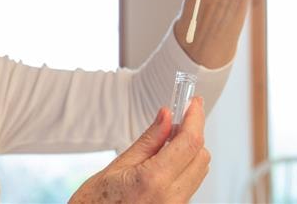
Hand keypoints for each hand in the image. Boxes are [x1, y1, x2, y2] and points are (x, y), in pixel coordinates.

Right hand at [68, 98, 210, 203]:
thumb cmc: (96, 203)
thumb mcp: (118, 166)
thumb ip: (149, 141)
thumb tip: (166, 116)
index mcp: (154, 181)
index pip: (189, 142)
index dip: (195, 118)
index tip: (194, 103)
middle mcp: (171, 198)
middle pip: (201, 156)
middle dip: (193, 134)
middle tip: (177, 118)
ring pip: (199, 170)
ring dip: (190, 151)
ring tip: (168, 140)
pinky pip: (190, 184)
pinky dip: (184, 166)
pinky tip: (167, 159)